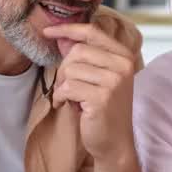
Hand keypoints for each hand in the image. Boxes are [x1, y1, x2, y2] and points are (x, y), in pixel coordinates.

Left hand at [42, 22, 138, 164]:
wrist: (114, 142)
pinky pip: (68, 87)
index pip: (92, 31)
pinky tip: (67, 105)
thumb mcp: (99, 77)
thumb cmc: (104, 109)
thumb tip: (60, 36)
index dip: (67, 29)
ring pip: (71, 69)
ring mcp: (114, 81)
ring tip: (70, 98)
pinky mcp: (102, 97)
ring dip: (63, 85)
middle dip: (64, 68)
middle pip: (78, 51)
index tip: (47, 31)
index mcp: (124, 55)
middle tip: (66, 86)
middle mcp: (123, 65)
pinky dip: (61, 97)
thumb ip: (85, 56)